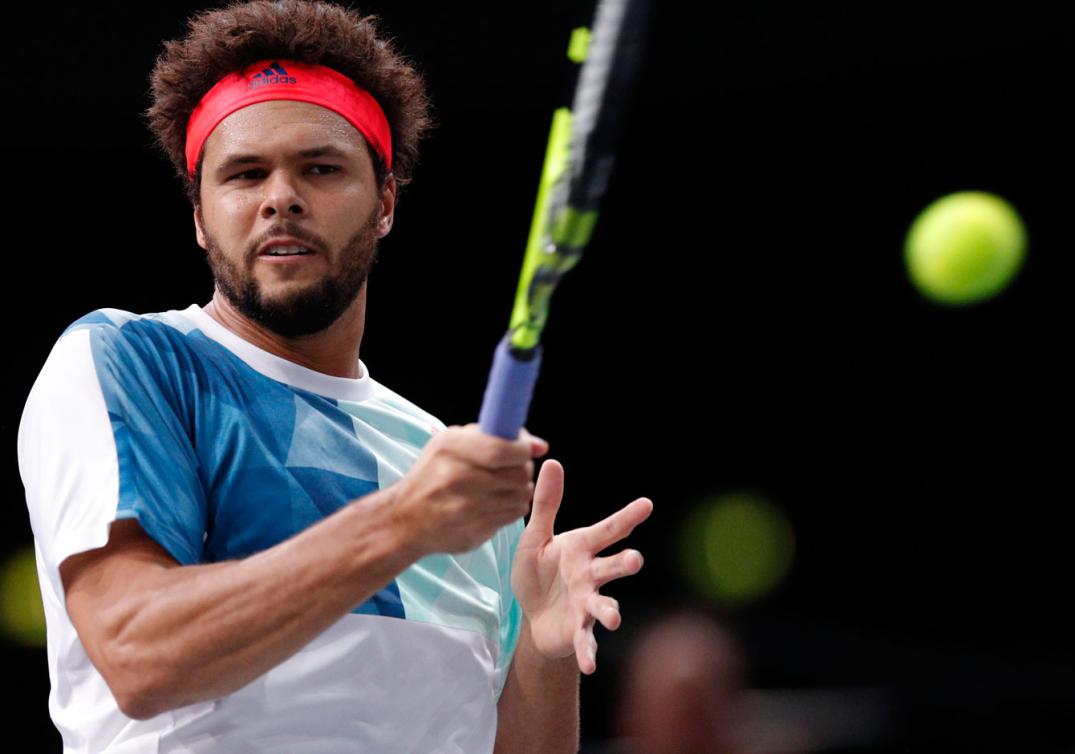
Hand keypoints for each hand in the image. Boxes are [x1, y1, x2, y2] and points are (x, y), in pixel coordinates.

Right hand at [392, 424, 547, 555]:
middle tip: (514, 467)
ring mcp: (465, 509)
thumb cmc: (432, 475)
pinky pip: (514, 514)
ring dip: (520, 488)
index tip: (524, 448)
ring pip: (521, 494)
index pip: (503, 450)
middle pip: (517, 473)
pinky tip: (498, 502)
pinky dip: (513, 506)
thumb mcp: (450, 444)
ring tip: (505, 485)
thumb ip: (493, 437)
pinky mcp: (474, 532)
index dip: (523, 449)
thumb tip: (538, 445)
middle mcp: (456, 479)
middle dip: (523, 468)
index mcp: (450, 449)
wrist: (405, 519)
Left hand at [511, 460, 652, 673]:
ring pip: (605, 604)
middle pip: (613, 566)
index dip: (627, 517)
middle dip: (625, 564)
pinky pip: (586, 641)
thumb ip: (546, 504)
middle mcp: (591, 574)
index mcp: (582, 548)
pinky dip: (588, 653)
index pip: (608, 530)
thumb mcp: (535, 538)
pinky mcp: (579, 629)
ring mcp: (587, 603)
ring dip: (611, 610)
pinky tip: (590, 665)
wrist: (534, 616)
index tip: (647, 504)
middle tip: (635, 560)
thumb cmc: (539, 573)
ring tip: (614, 617)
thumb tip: (551, 461)